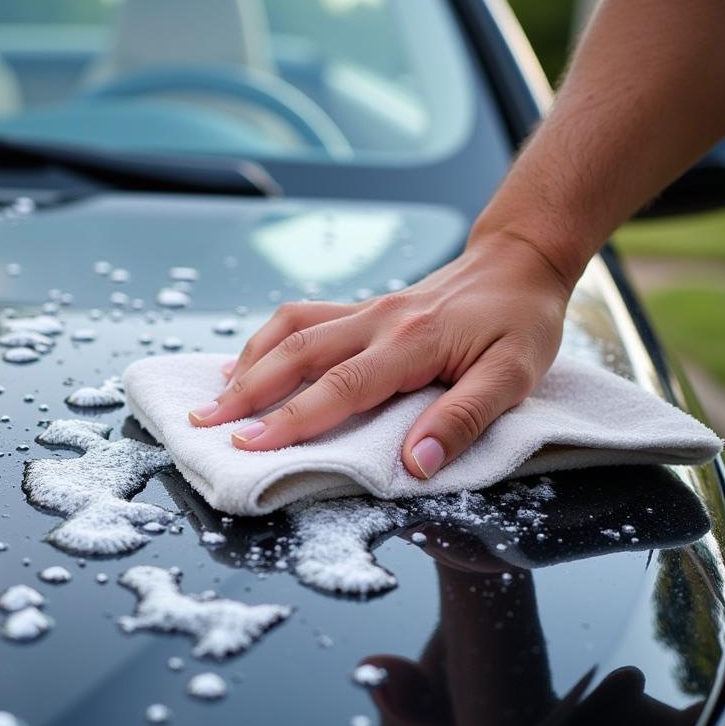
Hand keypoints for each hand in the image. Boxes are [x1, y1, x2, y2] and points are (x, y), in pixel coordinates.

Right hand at [188, 232, 571, 477]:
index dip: (292, 419)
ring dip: (249, 363)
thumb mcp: (514, 377)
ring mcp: (366, 310)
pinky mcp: (363, 307)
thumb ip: (464, 418)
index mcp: (412, 343)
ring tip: (216, 396)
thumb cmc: (520, 322)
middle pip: (298, 354)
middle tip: (203, 423)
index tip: (249, 445)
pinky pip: (303, 318)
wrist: (518, 261)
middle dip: (247, 392)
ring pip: (291, 330)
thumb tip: (416, 464)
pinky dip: (268, 340)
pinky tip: (250, 362)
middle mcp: (378, 321)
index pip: (341, 386)